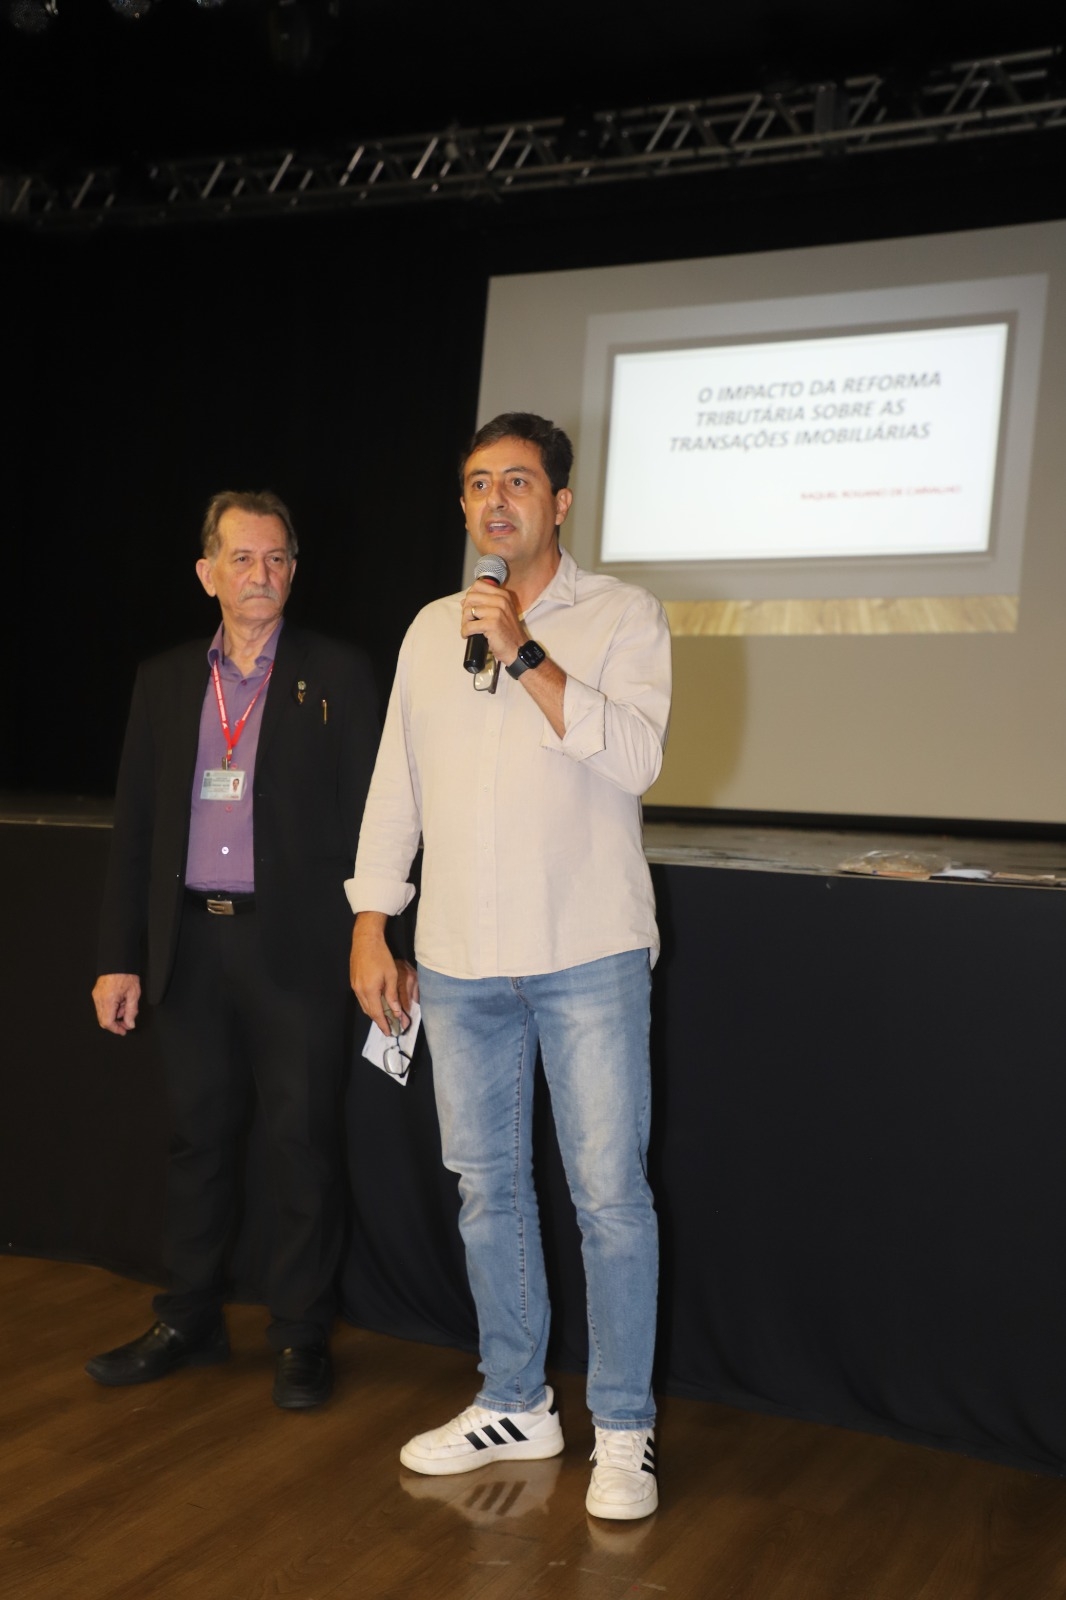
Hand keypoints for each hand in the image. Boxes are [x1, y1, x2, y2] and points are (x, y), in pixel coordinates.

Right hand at [93, 973, 141, 1035]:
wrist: (118, 960)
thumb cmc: (126, 974)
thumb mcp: (134, 994)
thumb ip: (131, 1011)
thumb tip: (129, 1024)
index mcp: (108, 1000)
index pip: (108, 1022)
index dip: (116, 1029)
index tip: (124, 1031)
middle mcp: (99, 999)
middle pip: (103, 1020)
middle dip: (116, 1023)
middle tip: (127, 1021)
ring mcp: (96, 996)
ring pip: (103, 1014)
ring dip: (114, 1015)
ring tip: (126, 1005)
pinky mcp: (96, 993)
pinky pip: (102, 1007)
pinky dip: (111, 1008)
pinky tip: (121, 1001)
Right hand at [350, 914, 416, 1035]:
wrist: (365, 941)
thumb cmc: (381, 956)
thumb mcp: (391, 976)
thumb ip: (392, 996)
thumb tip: (396, 1012)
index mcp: (370, 991)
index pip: (377, 1014)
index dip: (383, 1024)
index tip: (390, 1033)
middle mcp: (359, 991)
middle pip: (369, 1012)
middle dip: (379, 1021)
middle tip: (389, 1027)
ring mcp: (354, 986)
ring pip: (364, 1005)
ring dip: (373, 1013)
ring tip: (384, 1017)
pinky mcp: (353, 981)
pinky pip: (361, 998)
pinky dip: (369, 1004)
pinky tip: (376, 1003)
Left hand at [460, 578, 526, 667]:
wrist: (518, 649)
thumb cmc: (508, 632)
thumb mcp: (500, 613)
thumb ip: (484, 604)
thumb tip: (464, 601)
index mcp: (503, 595)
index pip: (478, 585)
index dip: (470, 596)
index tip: (471, 607)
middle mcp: (501, 600)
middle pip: (471, 597)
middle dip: (466, 609)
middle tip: (469, 621)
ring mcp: (497, 612)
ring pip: (468, 610)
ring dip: (464, 622)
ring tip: (469, 629)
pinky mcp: (492, 624)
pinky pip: (469, 625)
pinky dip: (465, 632)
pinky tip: (468, 635)